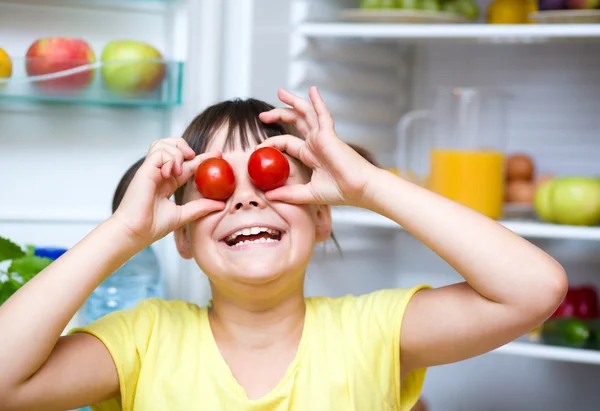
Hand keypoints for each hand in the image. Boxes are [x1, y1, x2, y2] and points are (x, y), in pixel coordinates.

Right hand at [111, 138, 225, 245]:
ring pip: (163, 144)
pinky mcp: (145, 170)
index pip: (187, 164)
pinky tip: (171, 173)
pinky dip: (169, 158)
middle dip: (185, 146)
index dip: (202, 158)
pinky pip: (159, 152)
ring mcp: (151, 170)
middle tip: (195, 157)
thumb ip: (200, 207)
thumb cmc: (152, 227)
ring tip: (180, 170)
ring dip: (176, 152)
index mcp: (168, 182)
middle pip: (171, 145)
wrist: (135, 233)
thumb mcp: (183, 215)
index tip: (219, 155)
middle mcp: (160, 173)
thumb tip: (221, 205)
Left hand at [258, 87, 376, 206]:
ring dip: (293, 101)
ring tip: (280, 92)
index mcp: (311, 155)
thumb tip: (269, 196)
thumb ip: (289, 194)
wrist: (360, 190)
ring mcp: (323, 137)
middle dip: (278, 114)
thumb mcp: (308, 193)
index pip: (287, 142)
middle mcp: (316, 143)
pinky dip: (317, 102)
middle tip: (263, 115)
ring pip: (306, 113)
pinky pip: (322, 114)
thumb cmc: (342, 192)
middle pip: (295, 122)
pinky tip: (312, 90)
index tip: (258, 148)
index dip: (272, 143)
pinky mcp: (330, 135)